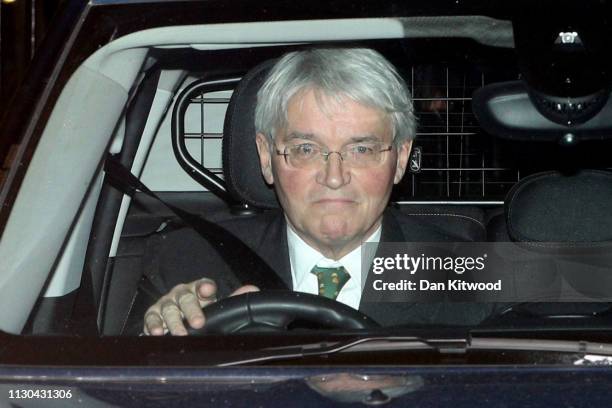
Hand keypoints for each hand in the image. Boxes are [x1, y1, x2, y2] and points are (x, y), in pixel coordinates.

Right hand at [143, 278, 258, 335]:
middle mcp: (181, 294)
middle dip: (192, 310)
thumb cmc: (199, 312)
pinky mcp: (152, 315)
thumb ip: (233, 300)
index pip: (203, 285)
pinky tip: (158, 333)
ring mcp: (166, 303)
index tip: (209, 290)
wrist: (176, 321)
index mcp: (198, 290)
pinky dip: (154, 325)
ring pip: (169, 309)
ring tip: (180, 334)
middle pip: (186, 298)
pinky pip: (152, 318)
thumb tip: (253, 290)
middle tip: (199, 323)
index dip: (206, 287)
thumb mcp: (216, 307)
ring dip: (174, 322)